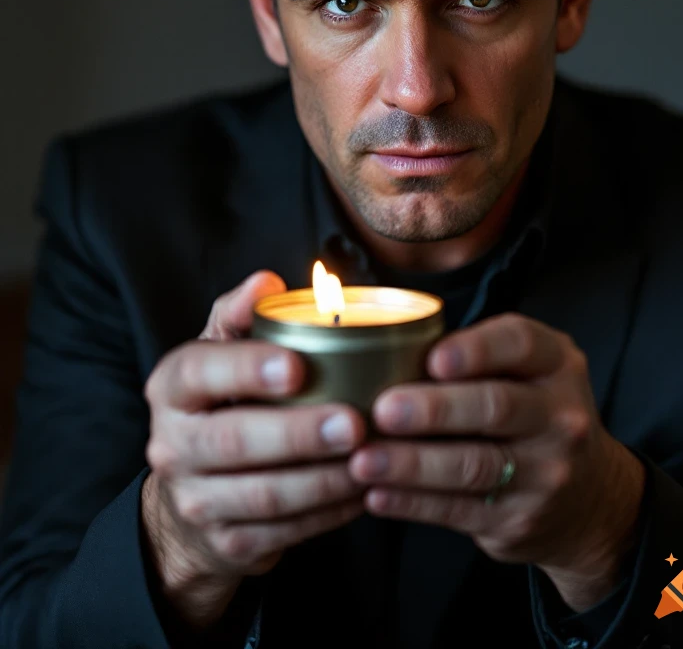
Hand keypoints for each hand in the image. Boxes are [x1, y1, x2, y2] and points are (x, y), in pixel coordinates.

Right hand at [141, 270, 366, 624]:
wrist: (193, 493)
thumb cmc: (222, 401)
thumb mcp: (220, 351)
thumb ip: (240, 313)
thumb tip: (267, 280)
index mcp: (171, 388)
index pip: (198, 372)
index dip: (246, 369)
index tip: (297, 366)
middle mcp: (171, 444)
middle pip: (233, 441)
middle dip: (298, 434)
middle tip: (354, 422)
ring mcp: (195, 500)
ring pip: (262, 495)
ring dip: (322, 479)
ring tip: (370, 459)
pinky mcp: (226, 543)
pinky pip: (283, 533)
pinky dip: (327, 514)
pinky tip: (363, 492)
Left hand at [348, 311, 644, 607]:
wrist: (589, 499)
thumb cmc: (533, 415)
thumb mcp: (529, 373)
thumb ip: (478, 357)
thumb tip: (386, 349)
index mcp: (557, 365)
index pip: (521, 344)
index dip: (476, 350)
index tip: (432, 358)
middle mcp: (561, 417)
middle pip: (495, 407)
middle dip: (434, 408)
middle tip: (382, 409)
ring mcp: (546, 473)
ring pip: (473, 465)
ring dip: (411, 463)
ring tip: (363, 460)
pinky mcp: (520, 519)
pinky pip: (459, 510)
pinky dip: (413, 503)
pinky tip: (377, 494)